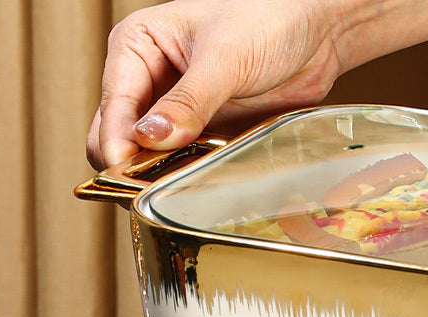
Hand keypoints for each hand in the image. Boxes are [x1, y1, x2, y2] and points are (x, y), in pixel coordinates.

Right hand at [87, 0, 343, 167]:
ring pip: (149, 156)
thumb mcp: (224, 58)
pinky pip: (183, 165)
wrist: (314, 32)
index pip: (113, 104)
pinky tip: (198, 184)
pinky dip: (185, 178)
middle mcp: (151, 79)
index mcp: (137, 46)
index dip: (117, 142)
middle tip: (150, 188)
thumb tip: (152, 137)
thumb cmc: (267, 17)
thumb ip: (189, 101)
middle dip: (130, 164)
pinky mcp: (204, 133)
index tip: (126, 172)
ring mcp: (176, 110)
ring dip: (158, 175)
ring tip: (176, 186)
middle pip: (120, 136)